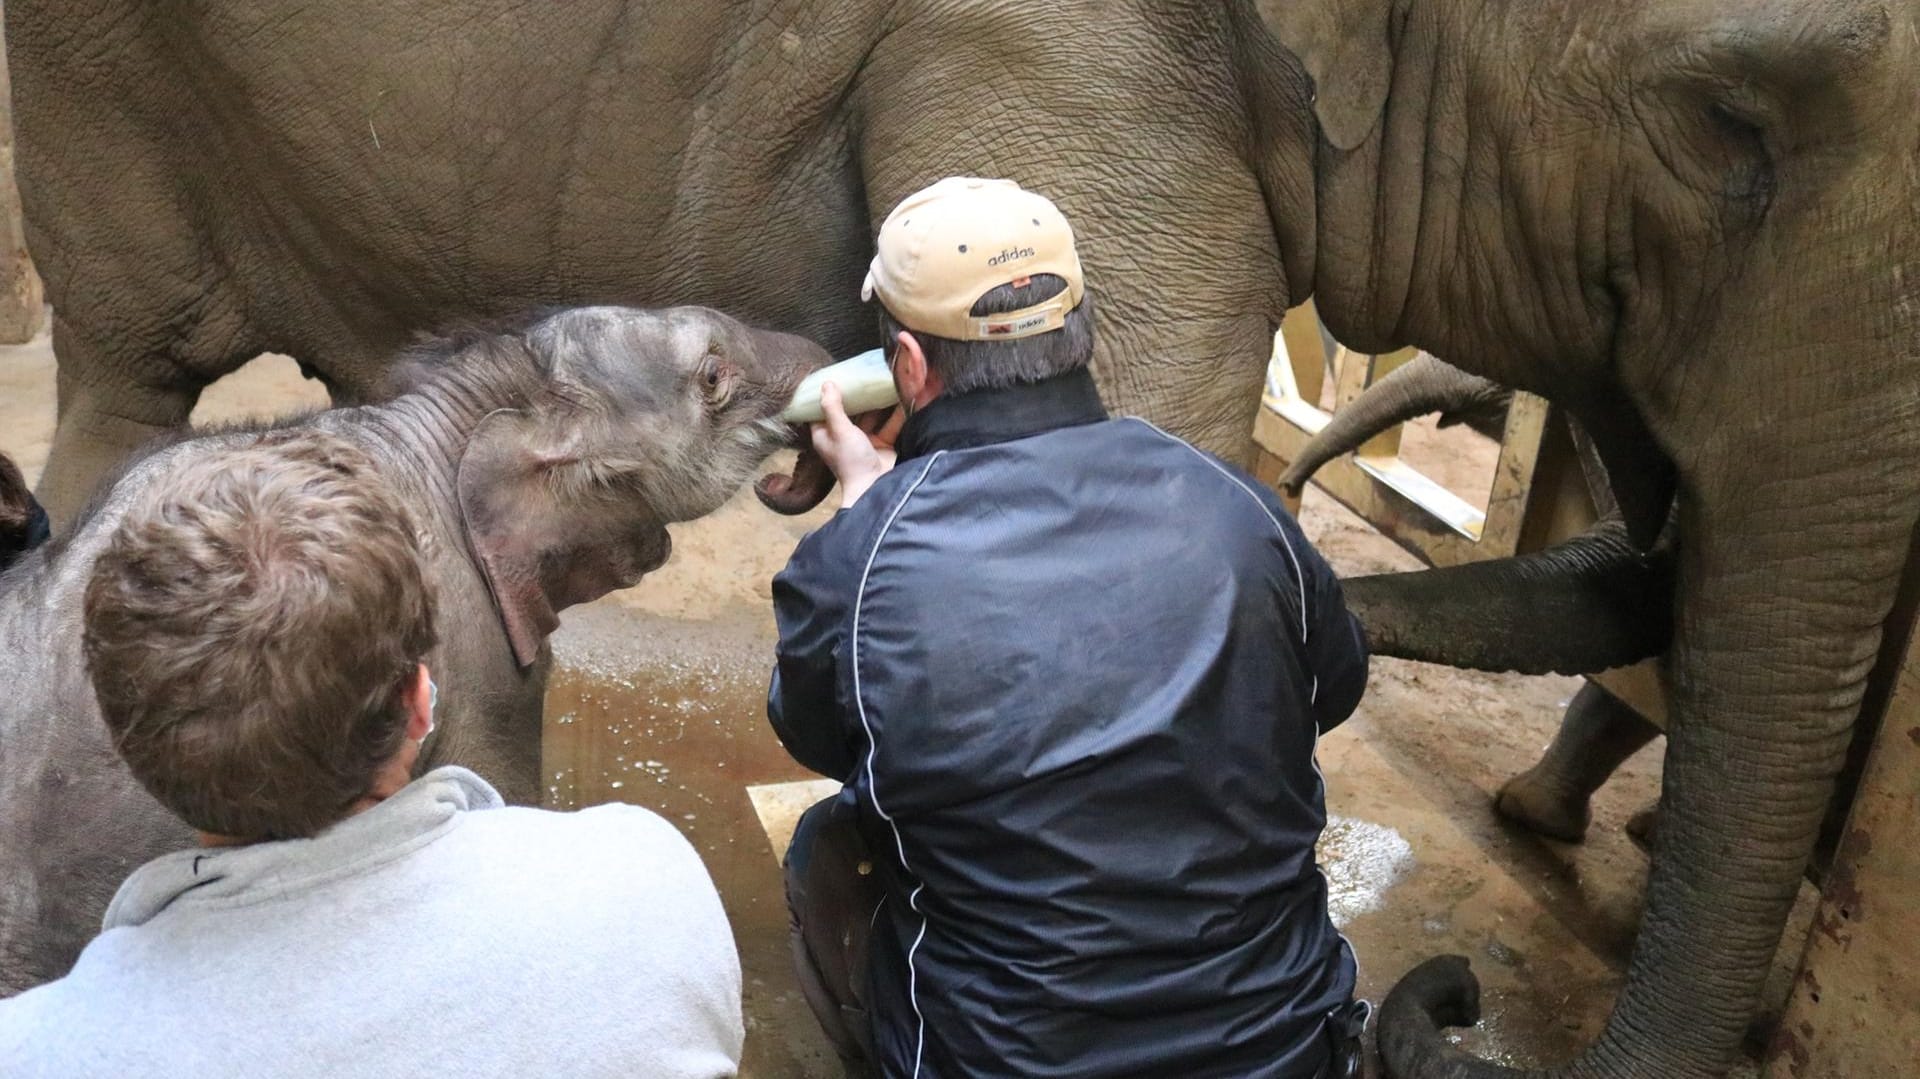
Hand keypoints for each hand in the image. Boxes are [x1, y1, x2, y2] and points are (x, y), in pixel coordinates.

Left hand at [811, 381, 904, 508]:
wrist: (876, 488)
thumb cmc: (852, 461)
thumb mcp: (840, 430)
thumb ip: (833, 407)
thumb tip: (826, 383)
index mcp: (826, 435)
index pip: (822, 411)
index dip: (827, 395)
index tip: (834, 376)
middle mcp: (843, 437)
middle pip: (850, 411)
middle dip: (858, 396)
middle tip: (864, 374)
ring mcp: (864, 442)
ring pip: (871, 417)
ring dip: (878, 404)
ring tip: (886, 382)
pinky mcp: (882, 446)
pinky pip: (889, 426)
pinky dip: (896, 414)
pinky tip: (902, 398)